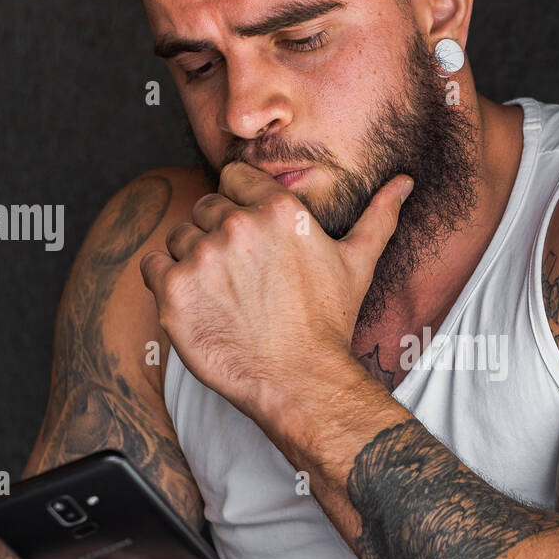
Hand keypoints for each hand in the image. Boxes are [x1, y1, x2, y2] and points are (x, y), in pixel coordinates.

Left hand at [140, 162, 412, 425]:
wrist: (300, 381)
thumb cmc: (328, 323)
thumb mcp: (358, 263)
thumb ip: (379, 216)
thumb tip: (405, 182)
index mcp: (277, 209)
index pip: (234, 177)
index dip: (241, 204)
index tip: (251, 237)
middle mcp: (236, 225)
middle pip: (205, 208)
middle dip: (218, 234)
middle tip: (242, 277)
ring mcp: (201, 257)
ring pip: (178, 237)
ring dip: (193, 259)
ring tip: (223, 295)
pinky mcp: (173, 290)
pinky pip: (152, 267)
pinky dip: (167, 283)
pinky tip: (198, 304)